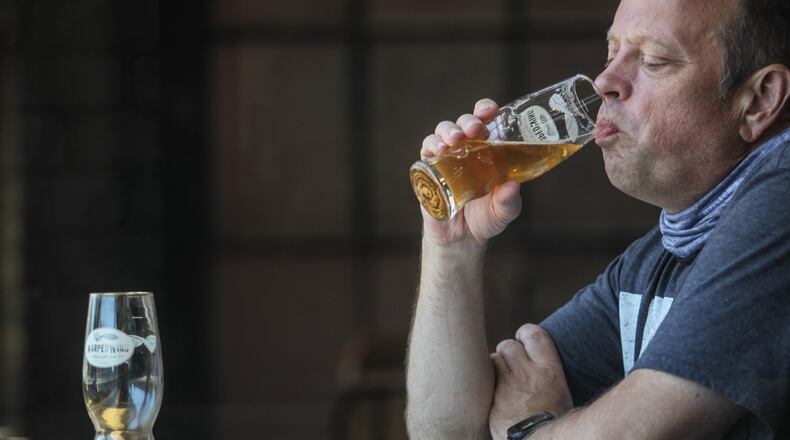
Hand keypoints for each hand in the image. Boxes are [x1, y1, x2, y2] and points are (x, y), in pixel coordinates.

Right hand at [420, 99, 522, 246]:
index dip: (486, 110)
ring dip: (447, 130)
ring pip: (443, 131)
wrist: (461, 238)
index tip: (489, 111)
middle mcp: (467, 149)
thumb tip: (512, 186)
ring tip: (453, 141)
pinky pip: (426, 149)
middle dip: (467, 121)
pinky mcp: (430, 169)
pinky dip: (431, 145)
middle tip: (473, 129)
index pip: (486, 121)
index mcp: (488, 150)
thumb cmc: (486, 219)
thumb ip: (508, 201)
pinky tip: (438, 150)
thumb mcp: (504, 211)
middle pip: (464, 123)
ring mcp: (447, 157)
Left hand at [489, 324, 572, 439]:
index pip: (533, 334)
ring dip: (495, 366)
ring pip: (493, 359)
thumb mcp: (559, 391)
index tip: (522, 341)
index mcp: (550, 371)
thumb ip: (545, 371)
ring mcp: (509, 387)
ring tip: (501, 379)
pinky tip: (491, 391)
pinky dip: (486, 383)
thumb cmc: (553, 420)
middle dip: (507, 352)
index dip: (524, 334)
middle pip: (508, 345)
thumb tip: (534, 355)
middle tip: (510, 366)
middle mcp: (529, 375)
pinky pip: (483, 380)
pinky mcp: (494, 399)